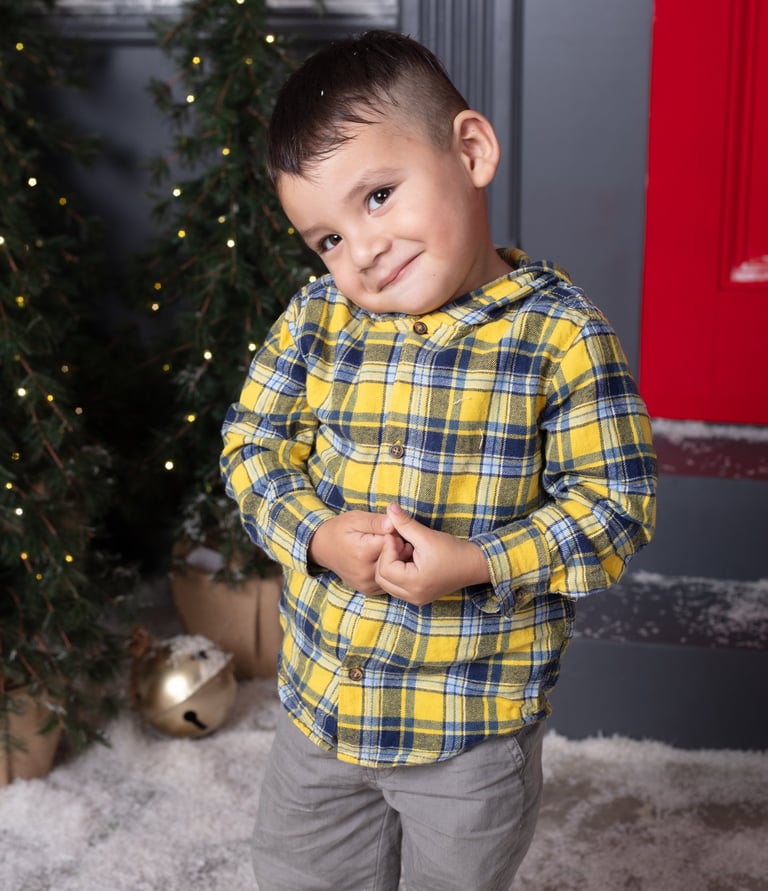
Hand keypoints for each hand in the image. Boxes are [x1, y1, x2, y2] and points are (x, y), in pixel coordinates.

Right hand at [308, 510, 395, 594]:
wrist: (322, 548)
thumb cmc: (340, 530)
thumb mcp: (355, 519)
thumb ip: (375, 521)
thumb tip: (392, 524)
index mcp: (363, 553)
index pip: (394, 542)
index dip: (394, 533)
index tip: (386, 529)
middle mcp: (366, 573)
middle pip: (396, 558)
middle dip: (395, 547)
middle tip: (385, 538)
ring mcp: (367, 584)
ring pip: (394, 570)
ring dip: (393, 559)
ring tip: (381, 549)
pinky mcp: (369, 591)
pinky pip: (388, 580)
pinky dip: (388, 570)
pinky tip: (380, 561)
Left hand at [375, 503, 490, 605]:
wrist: (474, 565)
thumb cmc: (453, 551)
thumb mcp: (427, 536)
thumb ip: (405, 523)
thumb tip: (389, 508)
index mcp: (415, 584)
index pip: (384, 568)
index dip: (387, 549)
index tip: (397, 537)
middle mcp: (413, 596)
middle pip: (381, 578)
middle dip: (386, 558)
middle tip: (400, 544)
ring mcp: (415, 599)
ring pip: (387, 583)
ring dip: (390, 565)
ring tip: (405, 552)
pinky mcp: (418, 596)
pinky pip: (396, 586)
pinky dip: (396, 572)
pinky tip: (409, 560)